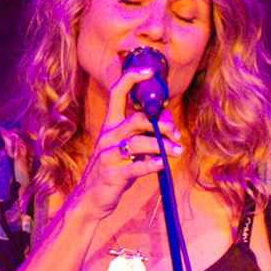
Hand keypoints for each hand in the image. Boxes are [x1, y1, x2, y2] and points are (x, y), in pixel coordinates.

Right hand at [71, 63, 182, 224]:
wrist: (92, 198)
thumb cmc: (114, 169)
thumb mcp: (126, 148)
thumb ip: (144, 134)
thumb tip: (167, 122)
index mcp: (110, 125)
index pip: (117, 93)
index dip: (132, 79)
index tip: (149, 71)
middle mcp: (107, 136)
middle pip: (136, 120)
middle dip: (161, 124)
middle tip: (177, 133)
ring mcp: (108, 155)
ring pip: (139, 143)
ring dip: (163, 146)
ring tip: (178, 151)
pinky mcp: (112, 174)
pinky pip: (135, 167)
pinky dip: (152, 164)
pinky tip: (163, 164)